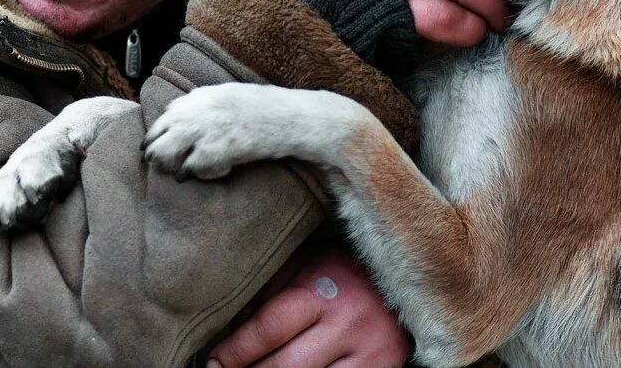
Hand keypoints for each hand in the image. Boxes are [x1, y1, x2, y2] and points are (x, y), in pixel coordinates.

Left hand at [208, 246, 409, 366]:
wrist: (408, 281)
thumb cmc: (344, 271)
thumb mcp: (308, 263)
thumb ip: (272, 285)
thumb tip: (232, 318)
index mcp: (323, 292)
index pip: (269, 328)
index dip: (235, 350)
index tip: (213, 361)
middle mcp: (347, 326)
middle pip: (284, 367)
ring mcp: (367, 357)